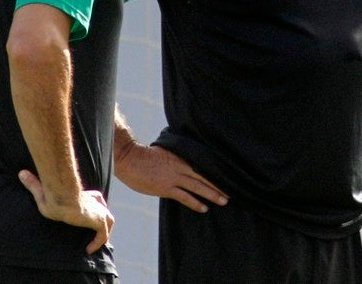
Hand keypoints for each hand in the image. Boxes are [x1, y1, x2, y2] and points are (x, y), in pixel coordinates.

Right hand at [18, 170, 113, 252]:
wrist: (61, 197)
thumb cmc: (52, 195)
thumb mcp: (41, 192)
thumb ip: (34, 184)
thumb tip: (21, 173)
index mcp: (86, 195)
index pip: (97, 199)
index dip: (96, 207)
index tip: (88, 218)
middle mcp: (96, 202)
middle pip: (105, 211)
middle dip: (102, 221)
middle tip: (96, 233)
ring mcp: (99, 211)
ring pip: (108, 222)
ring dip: (103, 232)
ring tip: (94, 243)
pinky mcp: (99, 221)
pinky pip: (102, 235)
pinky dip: (98, 242)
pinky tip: (89, 249)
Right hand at [114, 142, 228, 212]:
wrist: (130, 159)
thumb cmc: (144, 155)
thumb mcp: (164, 152)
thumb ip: (176, 157)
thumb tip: (184, 160)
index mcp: (181, 157)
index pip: (203, 165)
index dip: (215, 172)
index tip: (227, 176)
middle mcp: (180, 166)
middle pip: (204, 176)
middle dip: (218, 184)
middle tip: (232, 191)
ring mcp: (174, 177)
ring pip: (198, 186)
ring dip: (212, 194)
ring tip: (224, 200)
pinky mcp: (166, 188)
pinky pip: (184, 197)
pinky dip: (195, 202)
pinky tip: (204, 208)